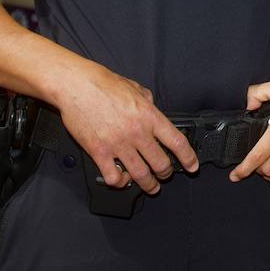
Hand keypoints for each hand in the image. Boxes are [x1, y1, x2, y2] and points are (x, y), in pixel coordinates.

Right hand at [55, 64, 198, 193]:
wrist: (77, 86)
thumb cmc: (103, 84)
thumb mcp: (135, 88)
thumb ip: (147, 102)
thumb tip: (151, 106)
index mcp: (149, 116)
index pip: (177, 142)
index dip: (188, 157)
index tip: (192, 166)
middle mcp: (137, 133)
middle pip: (161, 164)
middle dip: (167, 174)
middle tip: (166, 175)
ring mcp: (118, 145)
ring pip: (141, 175)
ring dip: (148, 184)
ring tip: (151, 186)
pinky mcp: (99, 152)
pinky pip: (113, 177)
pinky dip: (120, 182)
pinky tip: (122, 179)